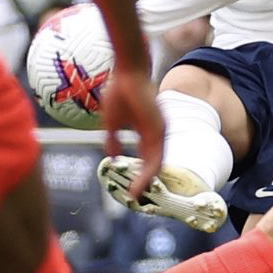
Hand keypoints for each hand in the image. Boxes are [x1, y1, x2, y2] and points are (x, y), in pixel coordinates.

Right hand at [99, 65, 163, 198]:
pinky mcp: (157, 129)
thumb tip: (112, 157)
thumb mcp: (112, 122)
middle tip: (135, 201)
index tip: (130, 190)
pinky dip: (148, 173)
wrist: (128, 72)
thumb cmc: (120, 92)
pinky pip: (155, 156)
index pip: (147, 160)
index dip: (140, 176)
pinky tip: (139, 183)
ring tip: (136, 197)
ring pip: (156, 165)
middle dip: (145, 184)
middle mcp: (157, 135)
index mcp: (148, 133)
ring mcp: (159, 132)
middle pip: (154, 166)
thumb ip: (113, 139)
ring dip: (146, 183)